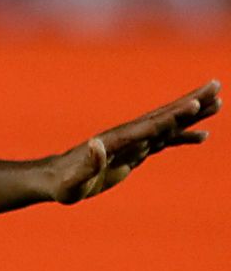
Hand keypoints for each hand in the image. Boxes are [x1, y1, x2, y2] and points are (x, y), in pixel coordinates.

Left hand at [53, 79, 218, 202]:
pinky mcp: (134, 153)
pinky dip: (183, 137)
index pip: (149, 126)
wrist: (55, 180)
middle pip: (164, 116)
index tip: (193, 105)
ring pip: (168, 125)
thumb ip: (86, 164)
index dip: (171, 117)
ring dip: (192, 115)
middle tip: (216, 86)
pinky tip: (203, 136)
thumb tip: (96, 144)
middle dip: (191, 103)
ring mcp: (132, 143)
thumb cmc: (62, 183)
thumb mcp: (72, 180)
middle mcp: (128, 137)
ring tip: (219, 102)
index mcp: (116, 141)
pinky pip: (165, 141)